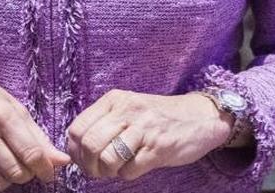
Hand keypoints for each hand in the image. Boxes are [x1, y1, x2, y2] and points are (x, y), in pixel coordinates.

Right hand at [0, 72, 69, 191]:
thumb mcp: (16, 108)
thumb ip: (39, 138)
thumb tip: (63, 161)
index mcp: (2, 114)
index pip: (31, 153)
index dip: (45, 169)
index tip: (47, 172)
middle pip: (15, 172)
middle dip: (26, 174)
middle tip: (23, 164)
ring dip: (6, 180)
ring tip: (5, 165)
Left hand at [65, 90, 231, 180]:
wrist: (200, 116)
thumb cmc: (158, 116)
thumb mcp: (127, 108)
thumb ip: (103, 123)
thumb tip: (76, 149)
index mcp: (114, 100)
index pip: (77, 128)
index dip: (74, 150)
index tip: (81, 160)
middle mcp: (126, 111)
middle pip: (90, 145)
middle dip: (88, 165)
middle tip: (96, 171)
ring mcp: (143, 129)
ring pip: (108, 159)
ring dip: (107, 171)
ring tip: (116, 169)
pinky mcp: (159, 148)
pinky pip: (130, 170)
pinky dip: (127, 174)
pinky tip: (135, 166)